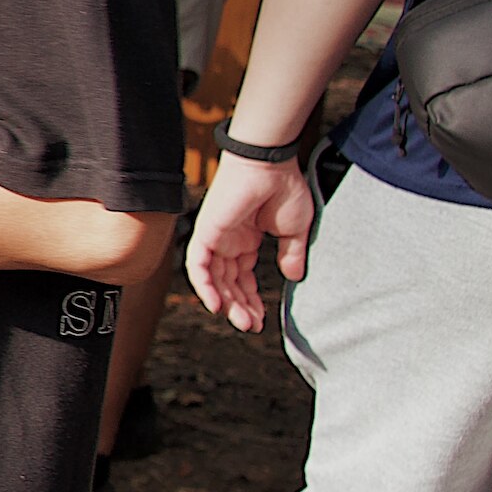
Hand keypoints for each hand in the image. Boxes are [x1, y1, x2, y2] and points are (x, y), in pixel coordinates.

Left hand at [187, 152, 314, 334]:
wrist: (270, 164)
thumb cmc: (284, 188)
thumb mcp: (294, 230)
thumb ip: (291, 255)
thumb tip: (294, 277)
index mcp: (246, 240)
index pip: (243, 278)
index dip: (252, 299)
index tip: (262, 319)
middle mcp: (228, 241)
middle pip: (229, 282)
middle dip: (240, 306)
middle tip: (252, 326)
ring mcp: (216, 237)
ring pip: (215, 279)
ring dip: (228, 302)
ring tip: (243, 321)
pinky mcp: (206, 232)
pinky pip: (198, 265)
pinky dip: (205, 285)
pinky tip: (217, 305)